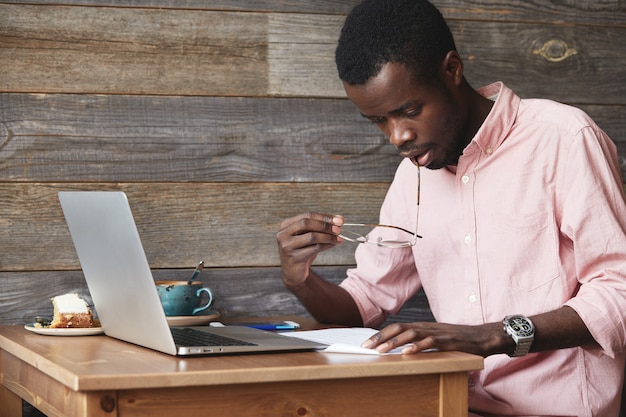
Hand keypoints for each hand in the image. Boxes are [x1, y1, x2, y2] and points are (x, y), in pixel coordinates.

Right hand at [276, 213, 343, 287]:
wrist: (293, 272)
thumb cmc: (302, 250)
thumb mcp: (309, 236)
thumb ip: (321, 226)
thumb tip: (339, 219)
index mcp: (286, 225)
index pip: (307, 216)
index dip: (324, 217)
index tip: (339, 220)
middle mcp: (283, 234)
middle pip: (306, 223)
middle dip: (325, 225)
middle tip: (339, 229)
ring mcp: (287, 246)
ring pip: (312, 237)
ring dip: (328, 236)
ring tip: (339, 238)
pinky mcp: (294, 258)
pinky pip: (314, 248)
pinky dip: (327, 245)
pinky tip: (333, 244)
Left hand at [361, 321, 506, 356]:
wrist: (483, 336)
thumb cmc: (458, 340)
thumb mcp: (436, 339)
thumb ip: (420, 341)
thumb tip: (401, 349)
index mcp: (422, 326)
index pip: (396, 327)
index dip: (380, 334)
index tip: (366, 343)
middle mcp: (427, 327)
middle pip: (399, 328)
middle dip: (381, 337)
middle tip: (366, 347)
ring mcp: (437, 332)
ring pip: (411, 334)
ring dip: (394, 342)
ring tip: (381, 351)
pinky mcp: (448, 340)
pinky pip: (430, 342)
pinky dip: (417, 347)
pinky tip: (407, 352)